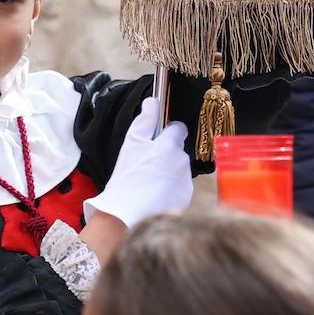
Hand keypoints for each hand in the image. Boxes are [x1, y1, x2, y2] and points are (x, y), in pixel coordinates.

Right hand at [83, 97, 192, 229]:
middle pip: (178, 151)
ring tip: (149, 183)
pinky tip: (155, 195)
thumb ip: (145, 119)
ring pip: (180, 170)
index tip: (158, 140)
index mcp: (170, 145)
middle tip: (148, 165)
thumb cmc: (127, 177)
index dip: (168, 132)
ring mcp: (186, 181)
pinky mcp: (186, 197)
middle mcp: (183, 161)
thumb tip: (153, 101)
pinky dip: (171, 190)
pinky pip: (180, 188)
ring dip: (169, 173)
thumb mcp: (132, 142)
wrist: (127, 213)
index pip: (178, 129)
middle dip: (167, 155)